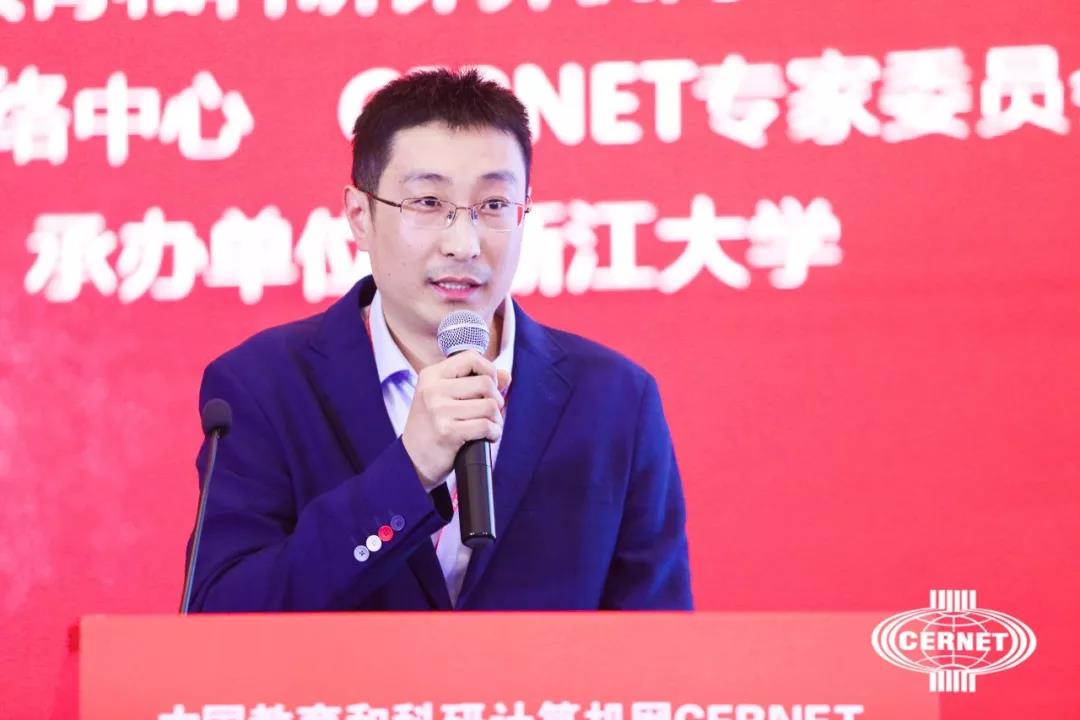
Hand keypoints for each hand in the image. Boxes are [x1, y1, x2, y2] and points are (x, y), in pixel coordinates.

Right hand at [401, 351, 511, 488]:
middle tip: (490, 412)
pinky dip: (494, 433)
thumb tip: (506, 375)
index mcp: (432, 375)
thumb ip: (475, 382)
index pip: (471, 357)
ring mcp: (439, 411)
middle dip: (497, 399)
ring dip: (496, 419)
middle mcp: (433, 390)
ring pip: (490, 405)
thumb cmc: (433, 426)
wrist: (412, 460)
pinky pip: (486, 426)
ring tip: (489, 426)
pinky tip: (488, 437)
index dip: (489, 370)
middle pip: (486, 383)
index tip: (489, 387)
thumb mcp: (446, 397)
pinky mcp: (448, 432)